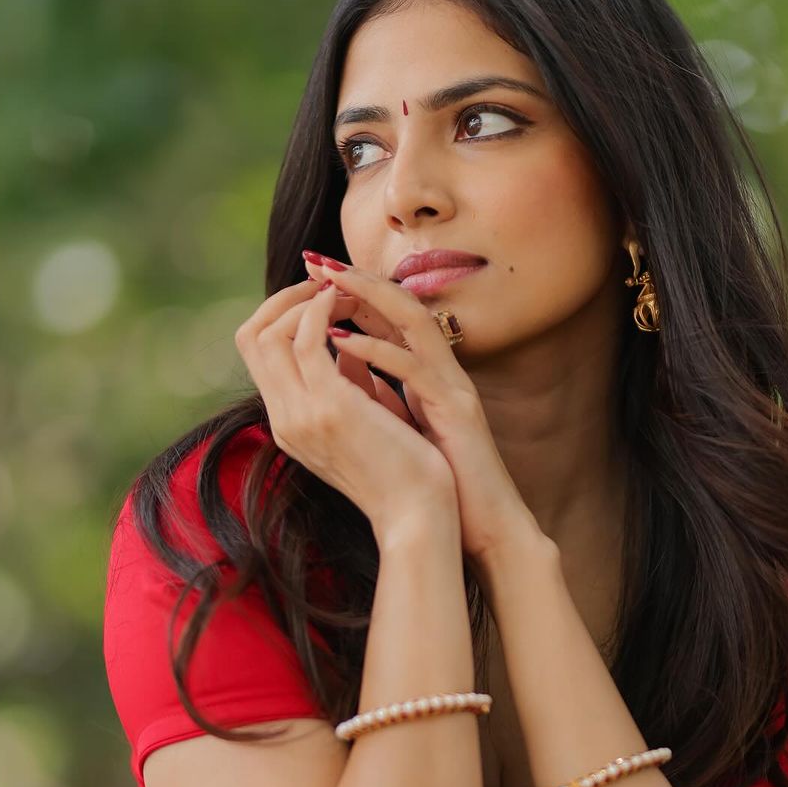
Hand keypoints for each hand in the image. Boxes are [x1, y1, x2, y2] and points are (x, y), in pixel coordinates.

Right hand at [233, 276, 456, 538]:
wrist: (417, 515)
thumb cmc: (403, 471)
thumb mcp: (363, 420)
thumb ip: (346, 383)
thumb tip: (342, 344)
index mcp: (290, 424)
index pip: (258, 354)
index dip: (281, 315)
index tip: (320, 298)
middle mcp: (285, 419)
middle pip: (249, 337)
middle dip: (286, 298)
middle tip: (326, 284)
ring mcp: (301, 414)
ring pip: (269, 332)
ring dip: (304, 298)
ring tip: (341, 289)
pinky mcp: (329, 407)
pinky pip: (304, 339)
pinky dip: (321, 310)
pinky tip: (348, 301)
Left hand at [302, 254, 537, 561]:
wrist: (478, 525)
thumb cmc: (440, 480)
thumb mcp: (398, 424)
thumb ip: (376, 391)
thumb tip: (338, 364)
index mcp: (427, 374)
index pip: (387, 317)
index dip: (350, 290)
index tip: (309, 276)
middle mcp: (443, 371)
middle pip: (401, 305)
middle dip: (356, 278)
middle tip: (314, 261)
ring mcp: (452, 386)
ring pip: (413, 322)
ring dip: (367, 296)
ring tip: (327, 281)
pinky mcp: (458, 409)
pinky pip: (414, 369)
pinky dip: (376, 352)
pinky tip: (341, 343)